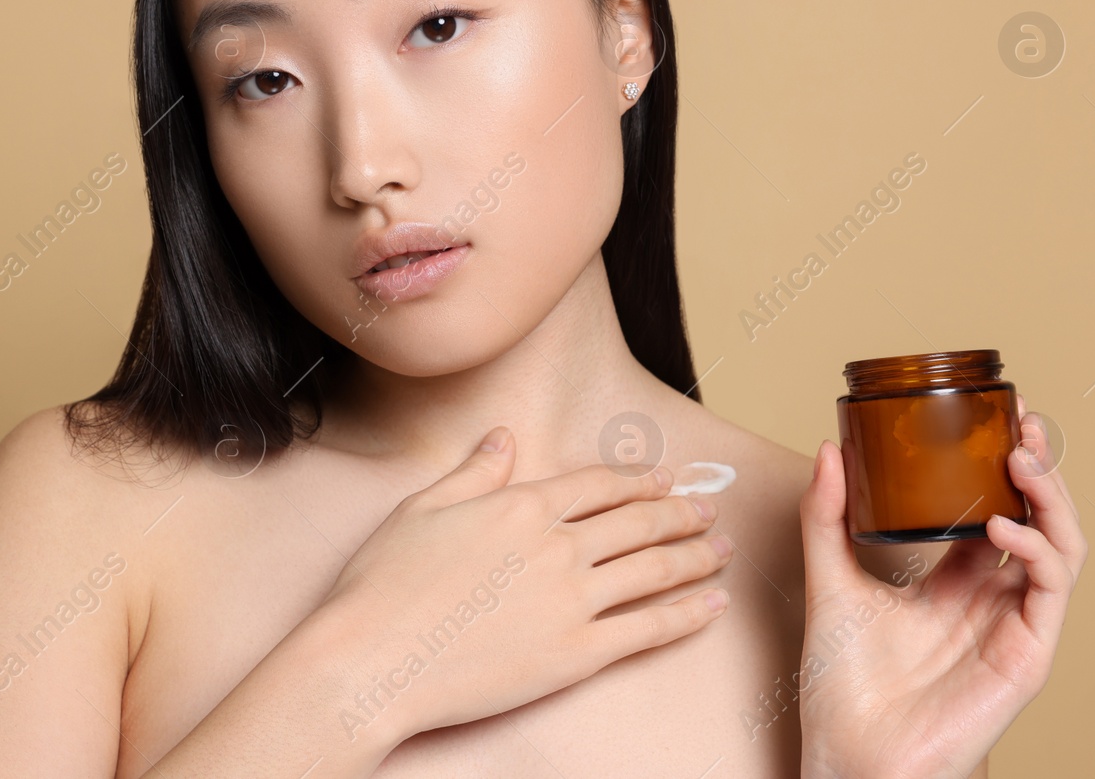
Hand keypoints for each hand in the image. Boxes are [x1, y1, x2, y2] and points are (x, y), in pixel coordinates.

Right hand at [316, 426, 733, 741]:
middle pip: (635, 522)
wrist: (373, 657)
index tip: (662, 478)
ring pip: (652, 569)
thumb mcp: (422, 509)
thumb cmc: (384, 585)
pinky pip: (648, 629)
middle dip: (678, 512)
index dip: (636, 480)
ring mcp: (571, 600)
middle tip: (706, 508)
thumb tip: (503, 437)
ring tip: (721, 549)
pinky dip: (688, 614)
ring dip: (695, 556)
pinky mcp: (577, 654)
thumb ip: (473, 472)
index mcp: (520, 506)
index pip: (596, 485)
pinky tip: (712, 605)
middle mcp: (556, 546)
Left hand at [797, 395, 1086, 777]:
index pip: (993, 508)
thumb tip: (828, 448)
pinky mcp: (1025, 656)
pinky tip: (1000, 524)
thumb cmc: (842, 685)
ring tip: (1019, 458)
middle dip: (1037, 467)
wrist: (848, 754)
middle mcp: (989, 599)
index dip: (1000, 463)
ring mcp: (1011, 626)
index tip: (994, 413)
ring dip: (1049, 498)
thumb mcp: (829, 581)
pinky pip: (1049, 592)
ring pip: (1060, 547)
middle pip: (1037, 520)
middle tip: (1021, 420)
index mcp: (952, 581)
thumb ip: (826, 518)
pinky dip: (1034, 549)